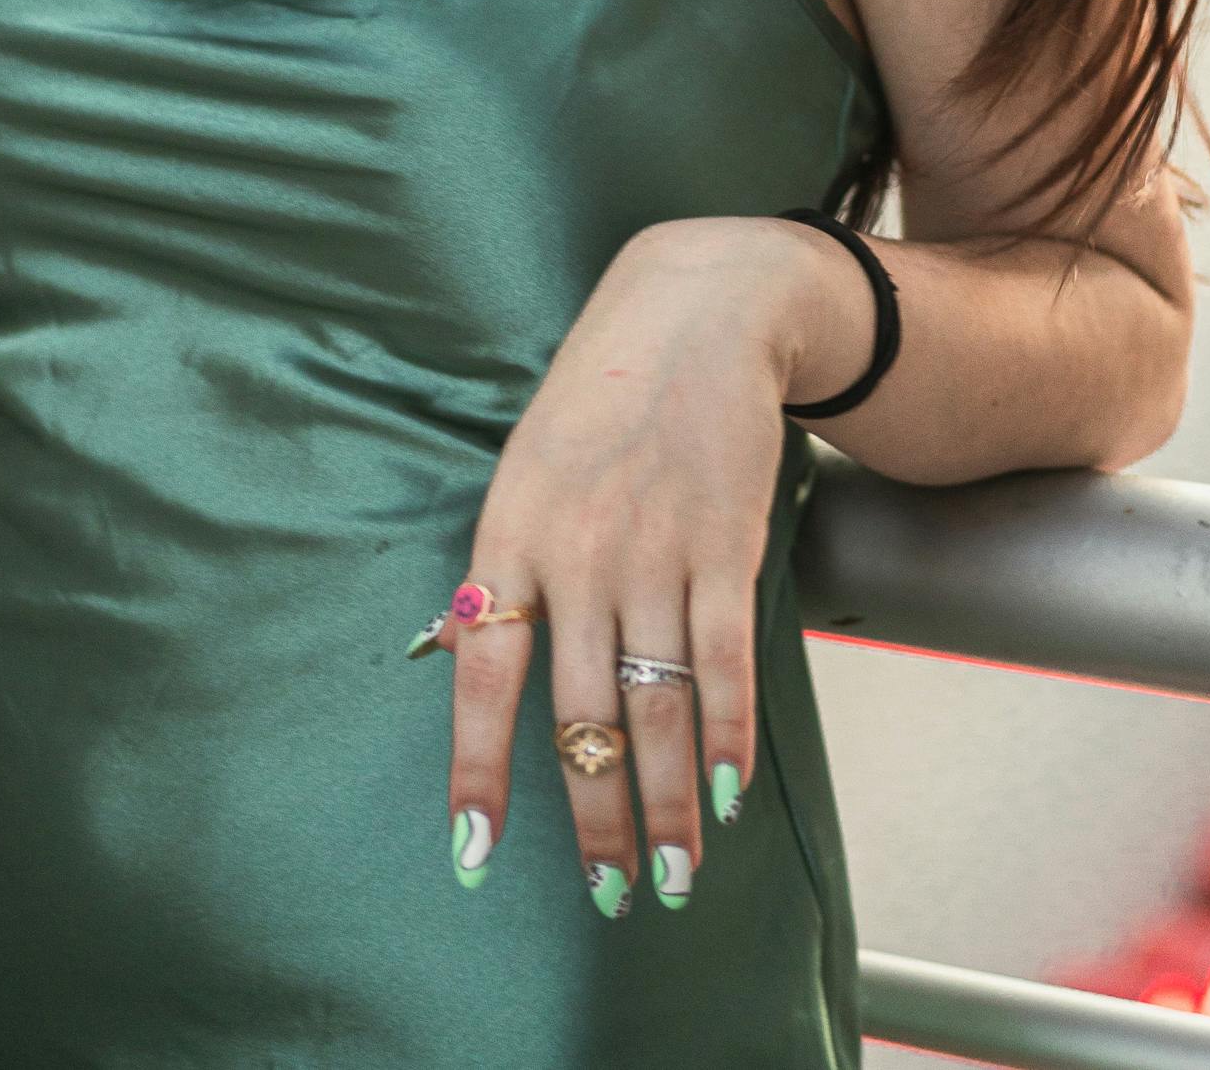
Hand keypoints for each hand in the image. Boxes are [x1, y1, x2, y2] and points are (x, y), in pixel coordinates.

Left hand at [430, 216, 804, 915]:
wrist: (695, 311)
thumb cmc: (598, 400)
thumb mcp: (526, 470)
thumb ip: (513, 568)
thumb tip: (478, 663)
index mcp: (509, 532)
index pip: (484, 673)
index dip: (479, 770)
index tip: (477, 854)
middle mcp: (577, 551)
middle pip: (584, 714)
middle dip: (600, 819)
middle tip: (616, 896)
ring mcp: (654, 549)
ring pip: (660, 705)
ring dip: (673, 802)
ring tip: (677, 873)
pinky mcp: (725, 543)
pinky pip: (725, 662)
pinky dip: (730, 736)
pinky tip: (732, 792)